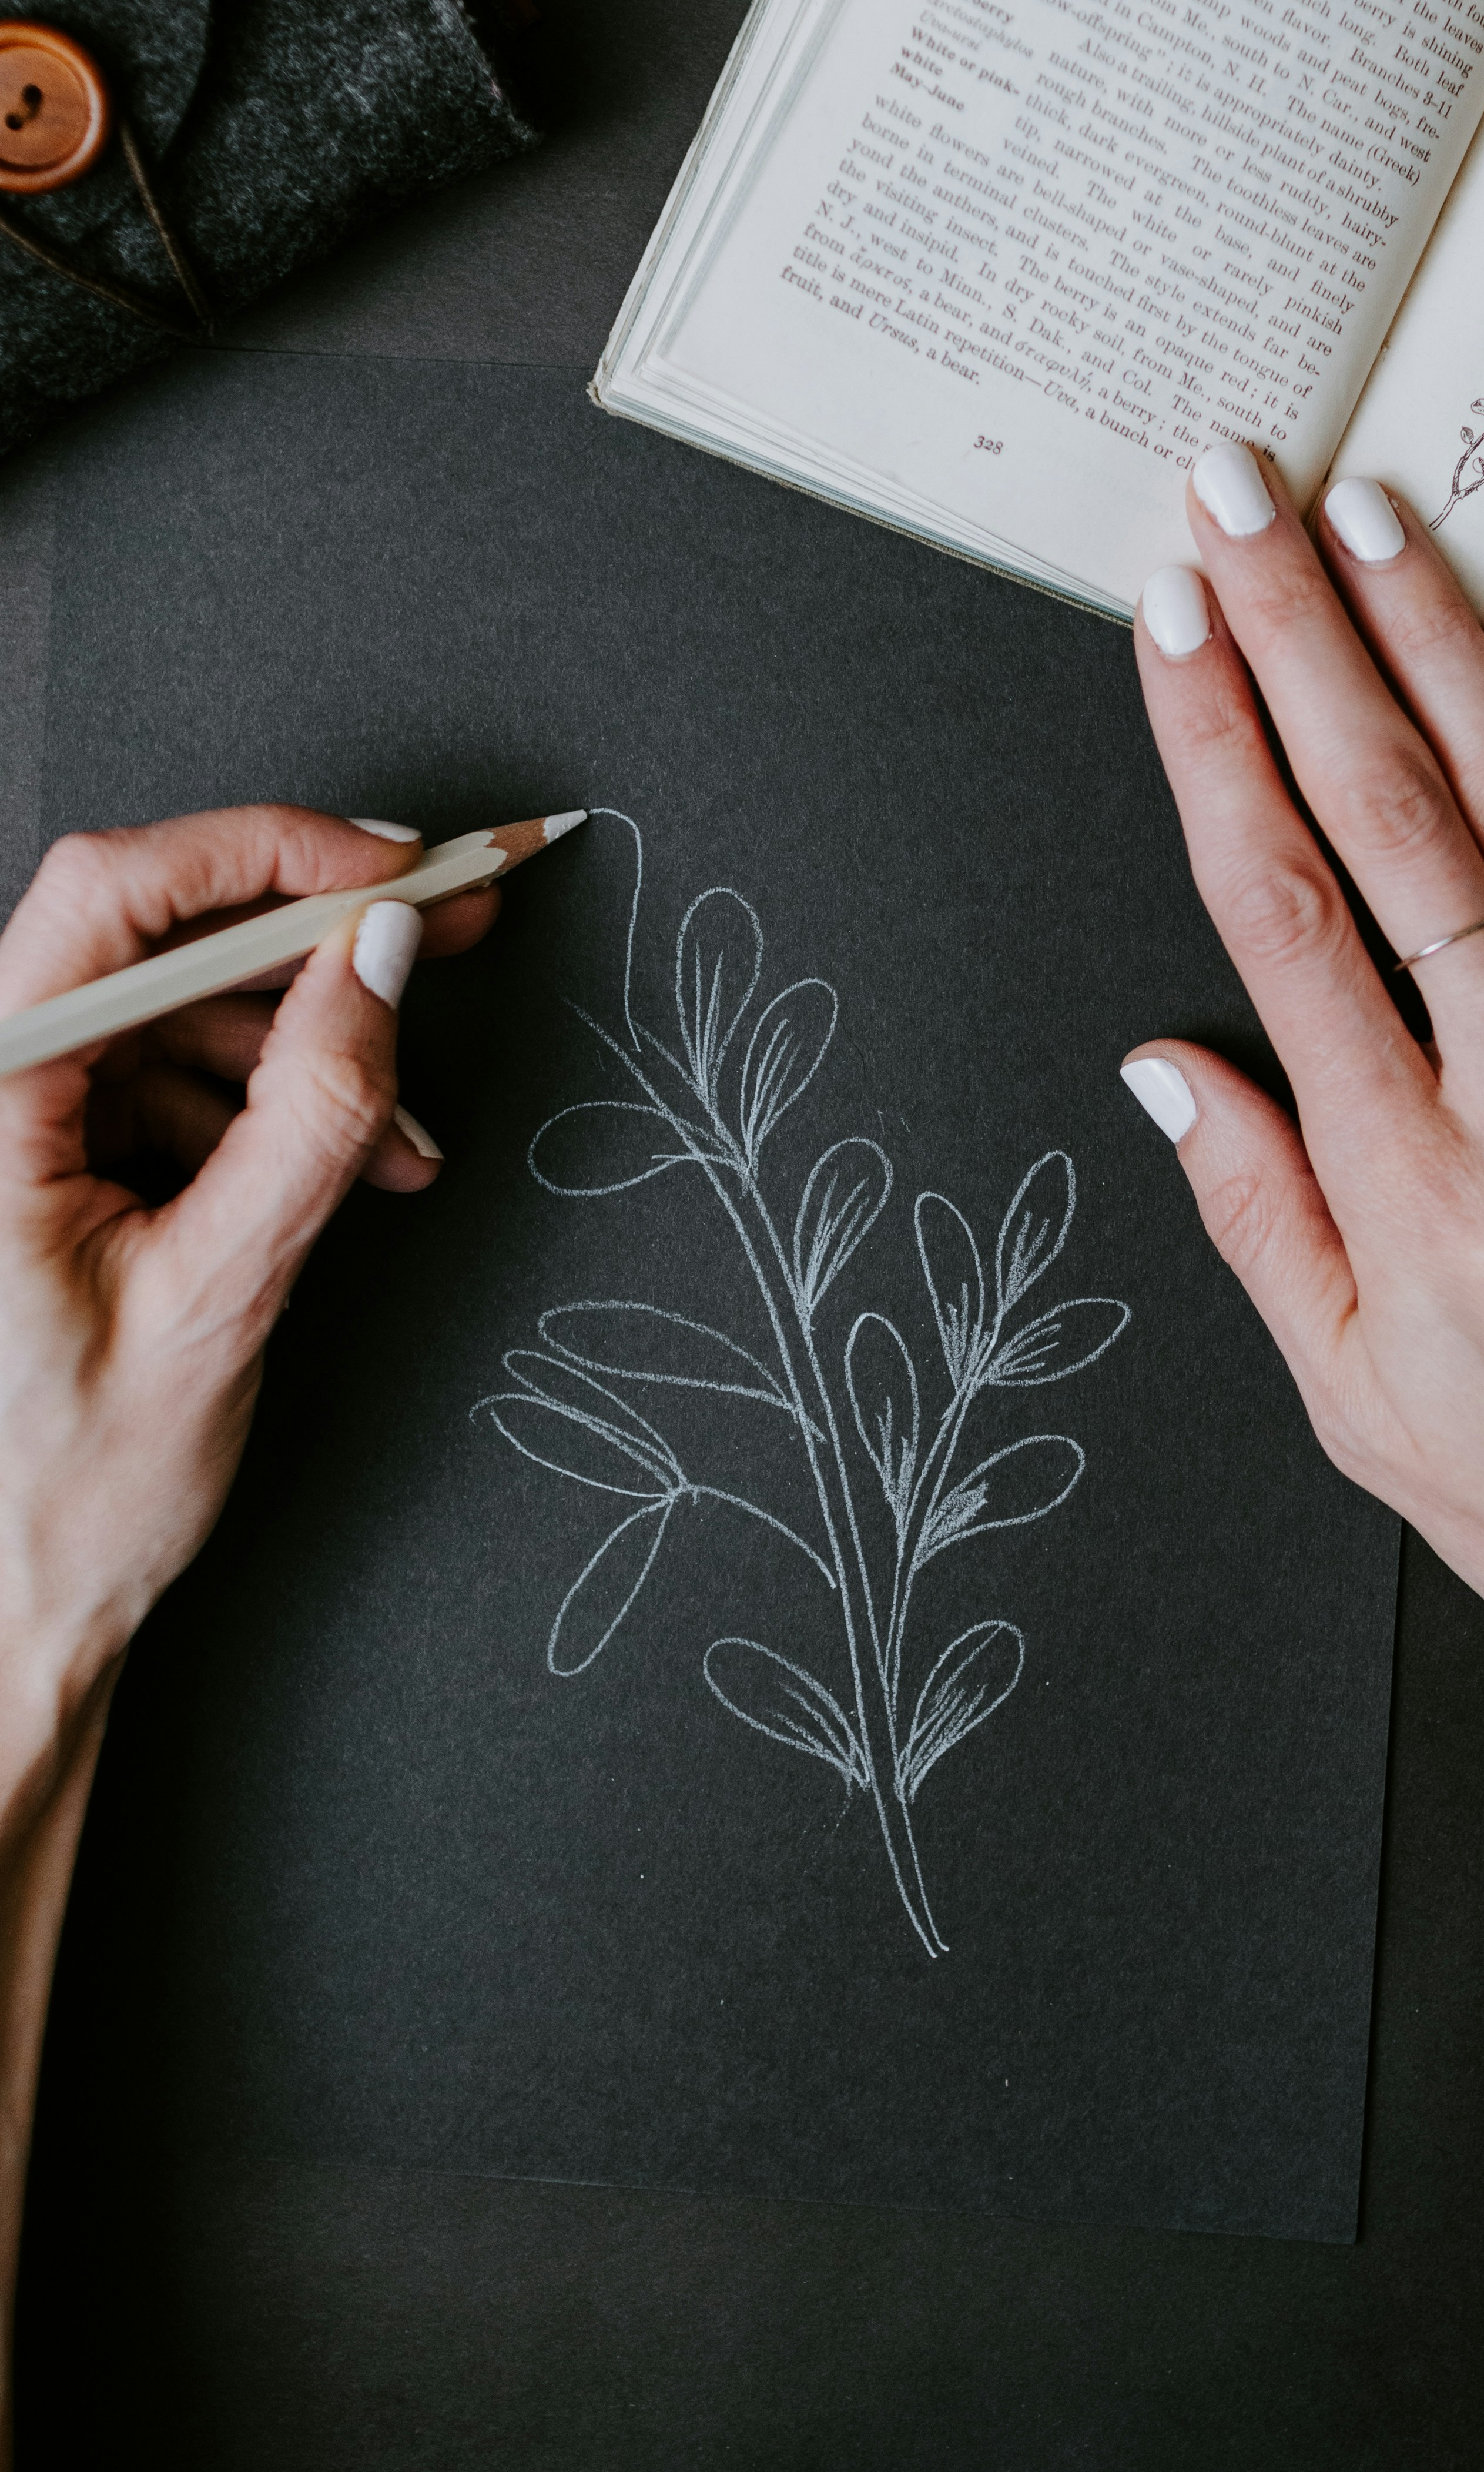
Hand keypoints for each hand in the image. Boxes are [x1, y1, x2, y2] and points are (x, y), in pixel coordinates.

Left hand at [0, 808, 493, 1820]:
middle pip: (155, 931)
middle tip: (452, 919)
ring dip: (309, 1049)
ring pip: (179, 1004)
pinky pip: (171, 1074)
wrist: (7, 1618)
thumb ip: (309, 1115)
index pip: (117, 895)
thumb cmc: (66, 1495)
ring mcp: (13, 1114)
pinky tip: (349, 1164)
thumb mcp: (220, 1297)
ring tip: (398, 1136)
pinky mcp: (47, 1149)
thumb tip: (381, 958)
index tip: (396, 869)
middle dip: (317, 934)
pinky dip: (271, 1106)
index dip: (271, 853)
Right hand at [1124, 447, 1483, 1783]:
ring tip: (1360, 519)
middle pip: (1382, 813)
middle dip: (1290, 635)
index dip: (1212, 743)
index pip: (1279, 903)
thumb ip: (1263, 1224)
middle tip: (1232, 499)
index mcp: (1403, 1175)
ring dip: (1430, 644)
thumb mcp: (1369, 1414)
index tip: (1170, 628)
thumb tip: (1169, 1071)